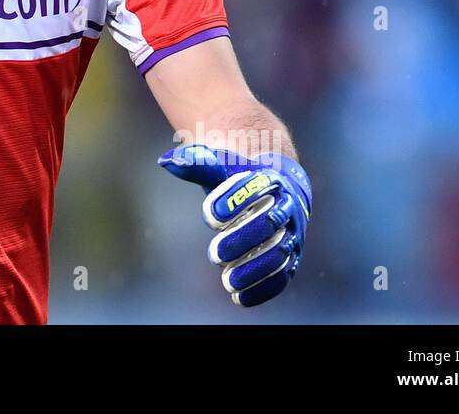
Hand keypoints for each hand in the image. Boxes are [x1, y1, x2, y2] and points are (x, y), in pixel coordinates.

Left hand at [158, 143, 311, 306]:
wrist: (278, 193)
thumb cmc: (241, 179)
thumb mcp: (222, 167)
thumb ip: (197, 163)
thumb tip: (166, 162)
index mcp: (270, 179)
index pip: (256, 186)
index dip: (234, 199)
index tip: (210, 215)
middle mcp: (287, 206)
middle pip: (269, 223)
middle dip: (242, 239)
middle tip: (215, 254)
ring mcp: (292, 233)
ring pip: (279, 252)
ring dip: (254, 269)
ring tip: (227, 281)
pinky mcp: (292, 257)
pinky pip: (284, 275)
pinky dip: (264, 288)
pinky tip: (240, 298)